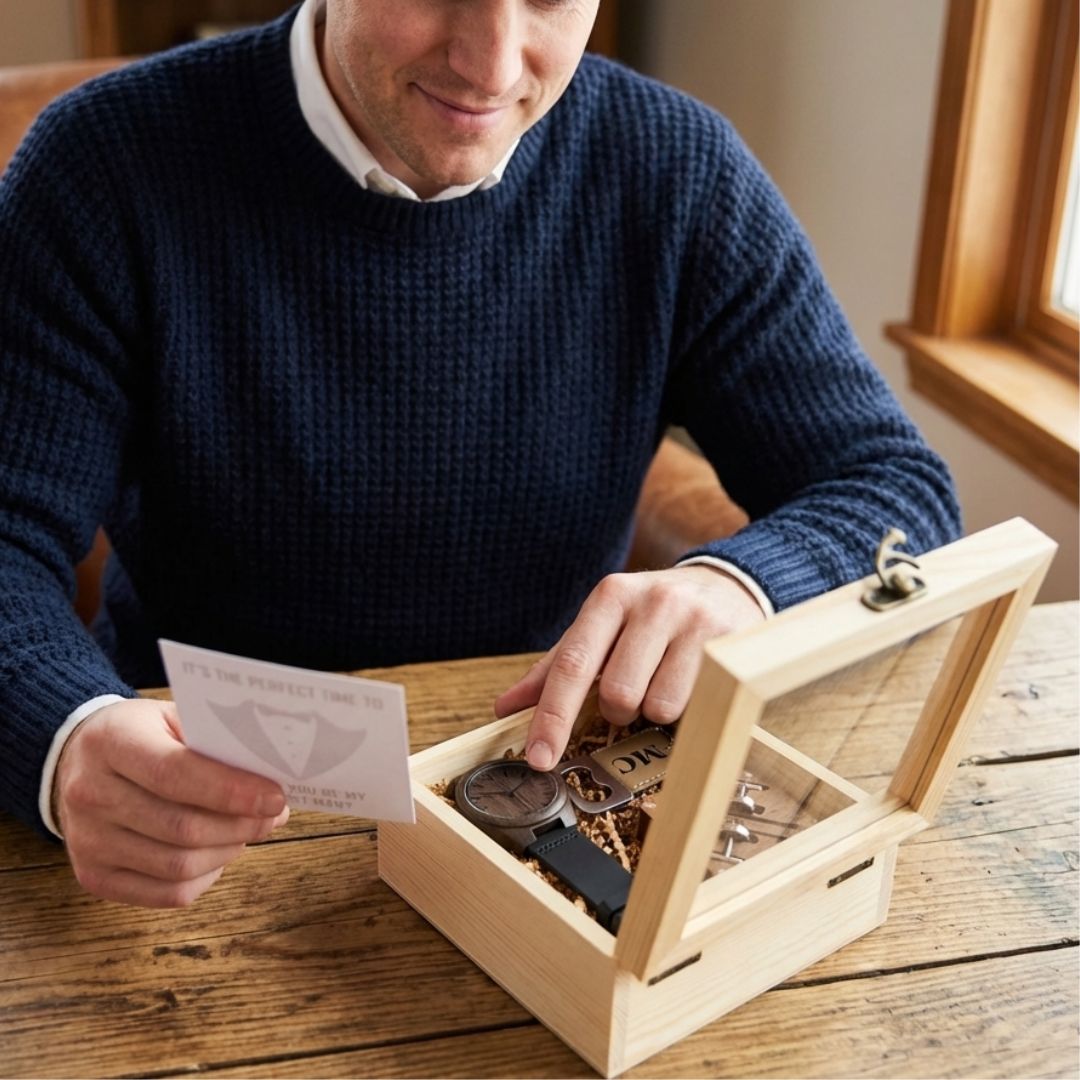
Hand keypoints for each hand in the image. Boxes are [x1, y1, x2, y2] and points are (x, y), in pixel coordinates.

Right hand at [54, 698, 288, 907]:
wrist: (80, 759)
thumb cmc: (142, 735)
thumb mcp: (172, 717)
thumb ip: (216, 741)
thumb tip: (271, 774)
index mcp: (111, 742)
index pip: (174, 773)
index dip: (231, 790)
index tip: (275, 796)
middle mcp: (90, 794)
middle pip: (181, 827)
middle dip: (242, 824)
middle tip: (274, 814)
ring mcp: (88, 841)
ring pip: (177, 866)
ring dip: (229, 850)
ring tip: (250, 830)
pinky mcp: (94, 876)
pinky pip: (166, 894)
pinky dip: (206, 877)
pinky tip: (220, 852)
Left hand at [494, 565, 765, 768]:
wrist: (727, 586)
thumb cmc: (653, 617)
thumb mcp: (604, 628)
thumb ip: (556, 667)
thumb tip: (505, 707)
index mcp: (610, 597)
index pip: (572, 665)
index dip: (553, 717)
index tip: (539, 758)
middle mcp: (652, 603)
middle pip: (617, 693)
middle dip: (618, 710)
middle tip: (631, 694)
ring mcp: (695, 622)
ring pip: (659, 706)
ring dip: (655, 711)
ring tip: (666, 683)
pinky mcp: (729, 644)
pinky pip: (696, 706)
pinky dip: (687, 710)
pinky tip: (693, 685)